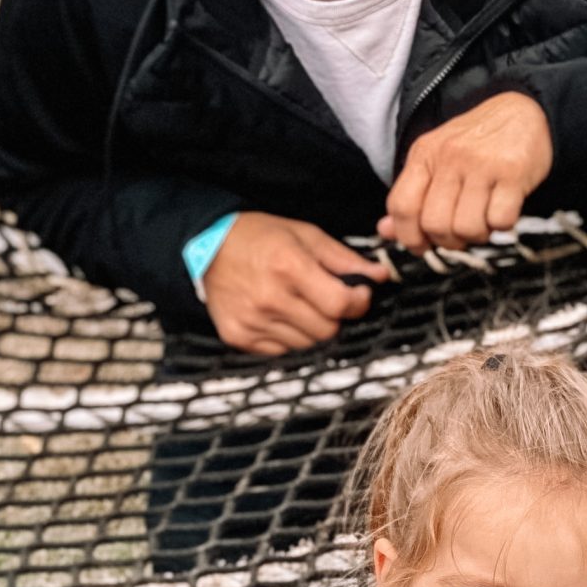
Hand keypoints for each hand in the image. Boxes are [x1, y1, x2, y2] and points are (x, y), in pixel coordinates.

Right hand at [202, 211, 385, 356]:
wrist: (206, 246)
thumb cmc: (260, 237)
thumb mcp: (305, 235)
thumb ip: (344, 258)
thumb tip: (380, 276)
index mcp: (288, 266)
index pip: (340, 303)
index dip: (357, 302)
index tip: (357, 294)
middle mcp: (269, 298)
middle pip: (327, 330)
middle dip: (335, 317)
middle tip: (326, 299)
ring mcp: (252, 321)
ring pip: (307, 345)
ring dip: (312, 328)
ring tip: (300, 305)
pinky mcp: (238, 337)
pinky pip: (282, 352)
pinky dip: (289, 338)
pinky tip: (280, 315)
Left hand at [378, 91, 551, 251]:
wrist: (521, 110)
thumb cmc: (476, 143)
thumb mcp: (435, 160)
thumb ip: (411, 196)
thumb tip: (385, 231)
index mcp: (424, 155)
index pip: (401, 206)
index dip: (408, 236)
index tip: (423, 245)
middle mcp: (449, 157)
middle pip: (434, 224)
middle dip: (449, 241)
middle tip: (461, 232)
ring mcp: (481, 164)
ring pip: (466, 228)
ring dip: (477, 235)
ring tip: (484, 219)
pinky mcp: (513, 171)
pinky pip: (501, 220)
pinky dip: (502, 225)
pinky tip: (503, 209)